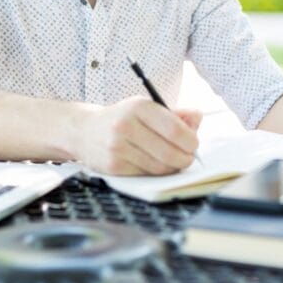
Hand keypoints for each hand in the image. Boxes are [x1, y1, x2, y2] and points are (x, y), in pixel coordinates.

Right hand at [74, 97, 201, 175]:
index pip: (174, 129)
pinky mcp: (113, 166)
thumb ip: (174, 113)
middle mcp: (126, 125)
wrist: (85, 130)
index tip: (194, 144)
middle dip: (185, 158)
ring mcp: (117, 147)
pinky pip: (145, 175)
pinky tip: (154, 164)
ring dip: (172, 168)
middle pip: (170, 152)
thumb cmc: (123, 118)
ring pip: (159, 167)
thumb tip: (197, 117)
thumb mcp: (146, 108)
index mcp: (138, 106)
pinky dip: (155, 173)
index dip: (191, 141)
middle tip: (188, 157)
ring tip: (173, 160)